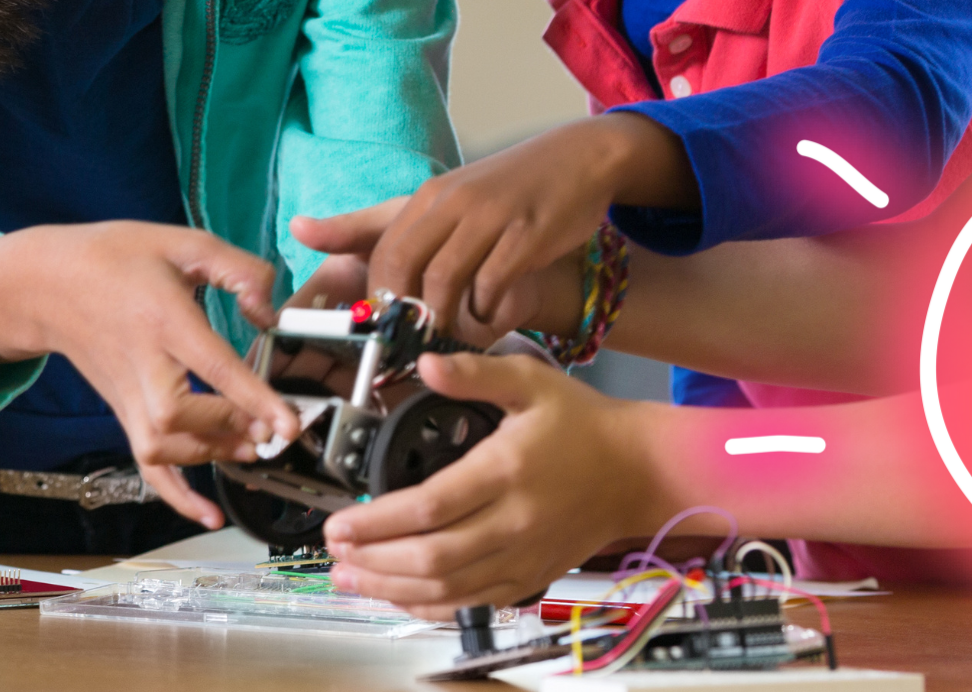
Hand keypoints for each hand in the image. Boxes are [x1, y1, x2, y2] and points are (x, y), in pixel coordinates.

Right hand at [0, 222, 301, 526]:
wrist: (47, 283)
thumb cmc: (117, 258)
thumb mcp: (183, 241)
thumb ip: (238, 270)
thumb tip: (271, 311)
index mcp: (163, 319)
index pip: (211, 366)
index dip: (252, 398)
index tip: (286, 423)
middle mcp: (142, 365)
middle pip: (179, 415)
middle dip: (229, 429)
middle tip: (270, 431)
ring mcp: (128, 396)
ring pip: (162, 446)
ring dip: (210, 456)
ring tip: (250, 451)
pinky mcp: (123, 412)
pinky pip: (145, 465)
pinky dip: (177, 496)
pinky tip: (207, 515)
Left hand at [322, 352, 664, 619]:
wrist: (638, 471)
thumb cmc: (584, 425)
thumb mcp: (532, 381)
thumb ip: (475, 373)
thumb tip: (429, 365)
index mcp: (506, 470)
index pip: (428, 506)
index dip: (375, 522)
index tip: (338, 523)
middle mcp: (512, 522)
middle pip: (430, 556)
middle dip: (372, 560)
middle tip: (333, 551)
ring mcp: (521, 556)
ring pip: (445, 587)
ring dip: (389, 588)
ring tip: (349, 577)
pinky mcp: (528, 577)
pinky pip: (471, 603)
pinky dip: (429, 606)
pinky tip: (398, 596)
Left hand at [358, 113, 693, 324]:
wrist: (576, 161)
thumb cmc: (503, 192)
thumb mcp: (439, 202)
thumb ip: (374, 224)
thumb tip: (298, 229)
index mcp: (427, 199)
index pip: (383, 257)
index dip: (380, 303)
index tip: (390, 333)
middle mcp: (452, 205)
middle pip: (406, 271)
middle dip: (406, 317)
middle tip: (417, 344)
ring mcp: (490, 218)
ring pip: (447, 283)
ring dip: (446, 320)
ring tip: (454, 336)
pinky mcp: (527, 235)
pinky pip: (494, 285)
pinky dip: (488, 311)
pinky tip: (493, 316)